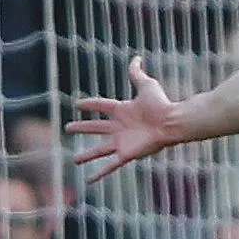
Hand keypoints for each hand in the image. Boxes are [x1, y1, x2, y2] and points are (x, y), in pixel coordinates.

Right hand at [65, 56, 180, 183]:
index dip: (90, 104)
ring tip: (73, 160)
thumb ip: (137, 73)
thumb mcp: (146, 85)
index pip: (102, 105)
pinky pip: (110, 166)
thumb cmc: (161, 104)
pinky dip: (99, 174)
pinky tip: (89, 180)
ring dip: (86, 155)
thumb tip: (136, 57)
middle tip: (68, 128)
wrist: (171, 122)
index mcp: (123, 110)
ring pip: (99, 149)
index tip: (77, 104)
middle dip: (82, 128)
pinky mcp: (126, 154)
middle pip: (96, 128)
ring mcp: (122, 142)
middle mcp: (120, 127)